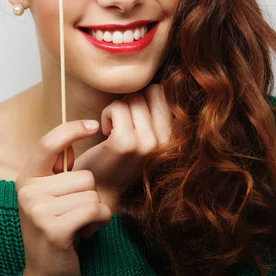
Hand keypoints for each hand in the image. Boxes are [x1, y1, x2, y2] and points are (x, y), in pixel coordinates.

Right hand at [16, 120, 112, 275]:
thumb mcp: (49, 195)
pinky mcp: (54, 230)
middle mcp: (27, 192)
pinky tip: (87, 231)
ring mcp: (38, 211)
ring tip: (79, 223)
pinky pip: (94, 210)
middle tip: (74, 212)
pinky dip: (100, 220)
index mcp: (26, 178)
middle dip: (90, 193)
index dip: (71, 129)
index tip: (94, 123)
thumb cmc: (55, 228)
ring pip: (92, 193)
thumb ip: (56, 170)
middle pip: (84, 174)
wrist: (46, 275)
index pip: (48, 143)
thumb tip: (70, 140)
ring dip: (95, 209)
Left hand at [72, 83, 172, 235]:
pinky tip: (105, 132)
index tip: (134, 117)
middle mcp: (165, 141)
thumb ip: (154, 114)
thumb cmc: (120, 158)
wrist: (101, 190)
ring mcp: (147, 142)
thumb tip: (154, 85)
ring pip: (131, 98)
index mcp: (173, 137)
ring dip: (116, 109)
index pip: (162, 93)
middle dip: (131, 101)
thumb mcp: (146, 136)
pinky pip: (117, 107)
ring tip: (113, 129)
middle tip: (122, 122)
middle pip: (148, 92)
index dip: (143, 98)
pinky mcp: (126, 143)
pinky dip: (106, 115)